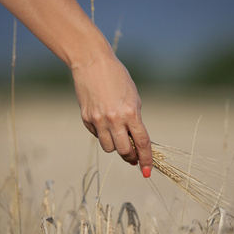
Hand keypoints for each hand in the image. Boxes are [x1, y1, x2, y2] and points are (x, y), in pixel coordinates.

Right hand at [72, 55, 151, 176]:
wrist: (92, 63)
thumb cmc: (118, 78)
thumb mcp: (133, 97)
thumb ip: (135, 120)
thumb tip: (136, 142)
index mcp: (130, 112)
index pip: (142, 143)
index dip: (146, 159)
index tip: (147, 171)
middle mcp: (114, 119)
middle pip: (124, 151)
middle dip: (131, 156)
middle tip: (133, 155)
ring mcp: (98, 120)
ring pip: (109, 148)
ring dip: (116, 146)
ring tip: (118, 135)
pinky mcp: (86, 118)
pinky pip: (97, 136)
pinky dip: (103, 134)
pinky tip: (105, 122)